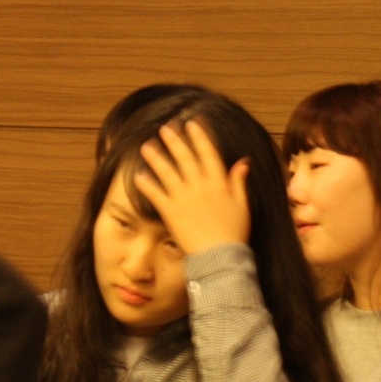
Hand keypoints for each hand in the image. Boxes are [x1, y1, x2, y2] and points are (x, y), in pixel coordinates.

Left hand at [134, 120, 251, 254]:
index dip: (199, 137)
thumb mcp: (243, 206)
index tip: (192, 124)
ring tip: (146, 146)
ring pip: (167, 172)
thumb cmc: (234, 234)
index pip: (208, 153)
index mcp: (218, 183)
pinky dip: (146, 185)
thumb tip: (243, 162)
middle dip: (174, 140)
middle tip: (164, 128)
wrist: (220, 257)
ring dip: (156, 157)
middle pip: (184, 157)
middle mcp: (200, 186)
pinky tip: (137, 176)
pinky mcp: (170, 212)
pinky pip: (155, 194)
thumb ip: (239, 182)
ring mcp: (183, 198)